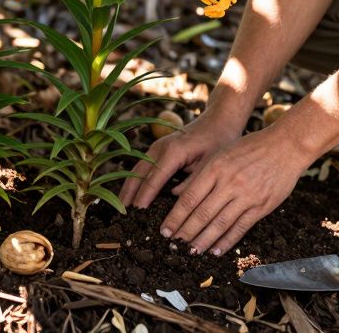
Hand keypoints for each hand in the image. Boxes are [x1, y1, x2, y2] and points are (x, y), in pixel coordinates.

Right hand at [119, 111, 243, 209]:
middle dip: (129, 196)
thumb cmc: (218, 141)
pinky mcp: (155, 150)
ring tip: (121, 210)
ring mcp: (155, 148)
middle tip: (122, 218)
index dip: (143, 199)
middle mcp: (159, 148)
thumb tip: (177, 198)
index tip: (136, 215)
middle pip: (137, 175)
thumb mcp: (211, 162)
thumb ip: (195, 180)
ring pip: (135, 171)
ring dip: (127, 190)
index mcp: (173, 152)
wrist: (217, 120)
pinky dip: (132, 183)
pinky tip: (130, 197)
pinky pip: (140, 168)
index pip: (153, 180)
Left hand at [159, 125, 312, 255]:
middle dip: (185, 232)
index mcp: (216, 167)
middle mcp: (229, 183)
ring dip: (203, 241)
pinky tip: (216, 250)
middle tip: (173, 246)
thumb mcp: (221, 153)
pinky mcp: (261, 206)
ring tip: (191, 251)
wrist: (286, 146)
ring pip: (219, 224)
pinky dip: (227, 242)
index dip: (175, 217)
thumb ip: (199, 173)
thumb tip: (176, 193)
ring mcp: (246, 196)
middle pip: (202, 214)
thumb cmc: (250, 147)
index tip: (165, 230)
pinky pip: (240, 228)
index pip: (189, 198)